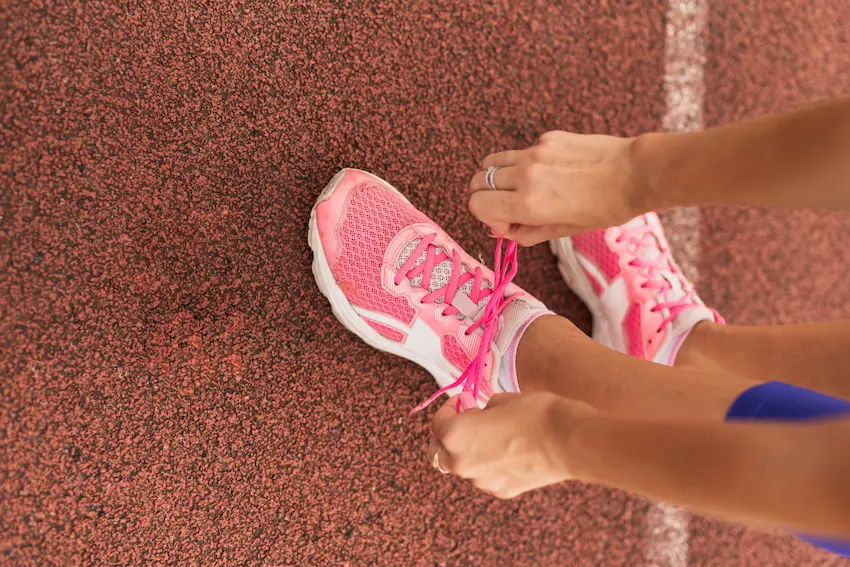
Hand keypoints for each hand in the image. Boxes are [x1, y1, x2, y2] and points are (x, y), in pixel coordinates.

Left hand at [427, 392, 594, 498]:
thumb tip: (482, 414)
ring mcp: (482, 481)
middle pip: (440, 452)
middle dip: (449, 436)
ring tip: (491, 437)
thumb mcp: (502, 399)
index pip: (438, 422)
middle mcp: (461, 463)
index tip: (464, 400)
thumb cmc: (535, 414)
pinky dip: (489, 466)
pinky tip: (508, 453)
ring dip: (469, 452)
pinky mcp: (502, 491)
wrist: (568, 441)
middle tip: (467, 419)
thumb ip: (482, 410)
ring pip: (464, 467)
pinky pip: (486, 477)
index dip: (450, 407)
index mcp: (455, 436)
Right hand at [468, 131, 649, 245]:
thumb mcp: (565, 231)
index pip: (477, 205)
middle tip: (509, 207)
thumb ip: (528, 232)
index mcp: (528, 203)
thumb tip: (506, 231)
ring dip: (497, 179)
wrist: (636, 173)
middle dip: (487, 198)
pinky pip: (520, 152)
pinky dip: (524, 164)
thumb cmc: (606, 207)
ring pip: (492, 162)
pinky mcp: (547, 138)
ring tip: (520, 188)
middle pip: (478, 182)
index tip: (507, 224)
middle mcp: (525, 175)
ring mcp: (535, 152)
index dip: (487, 218)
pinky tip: (551, 172)